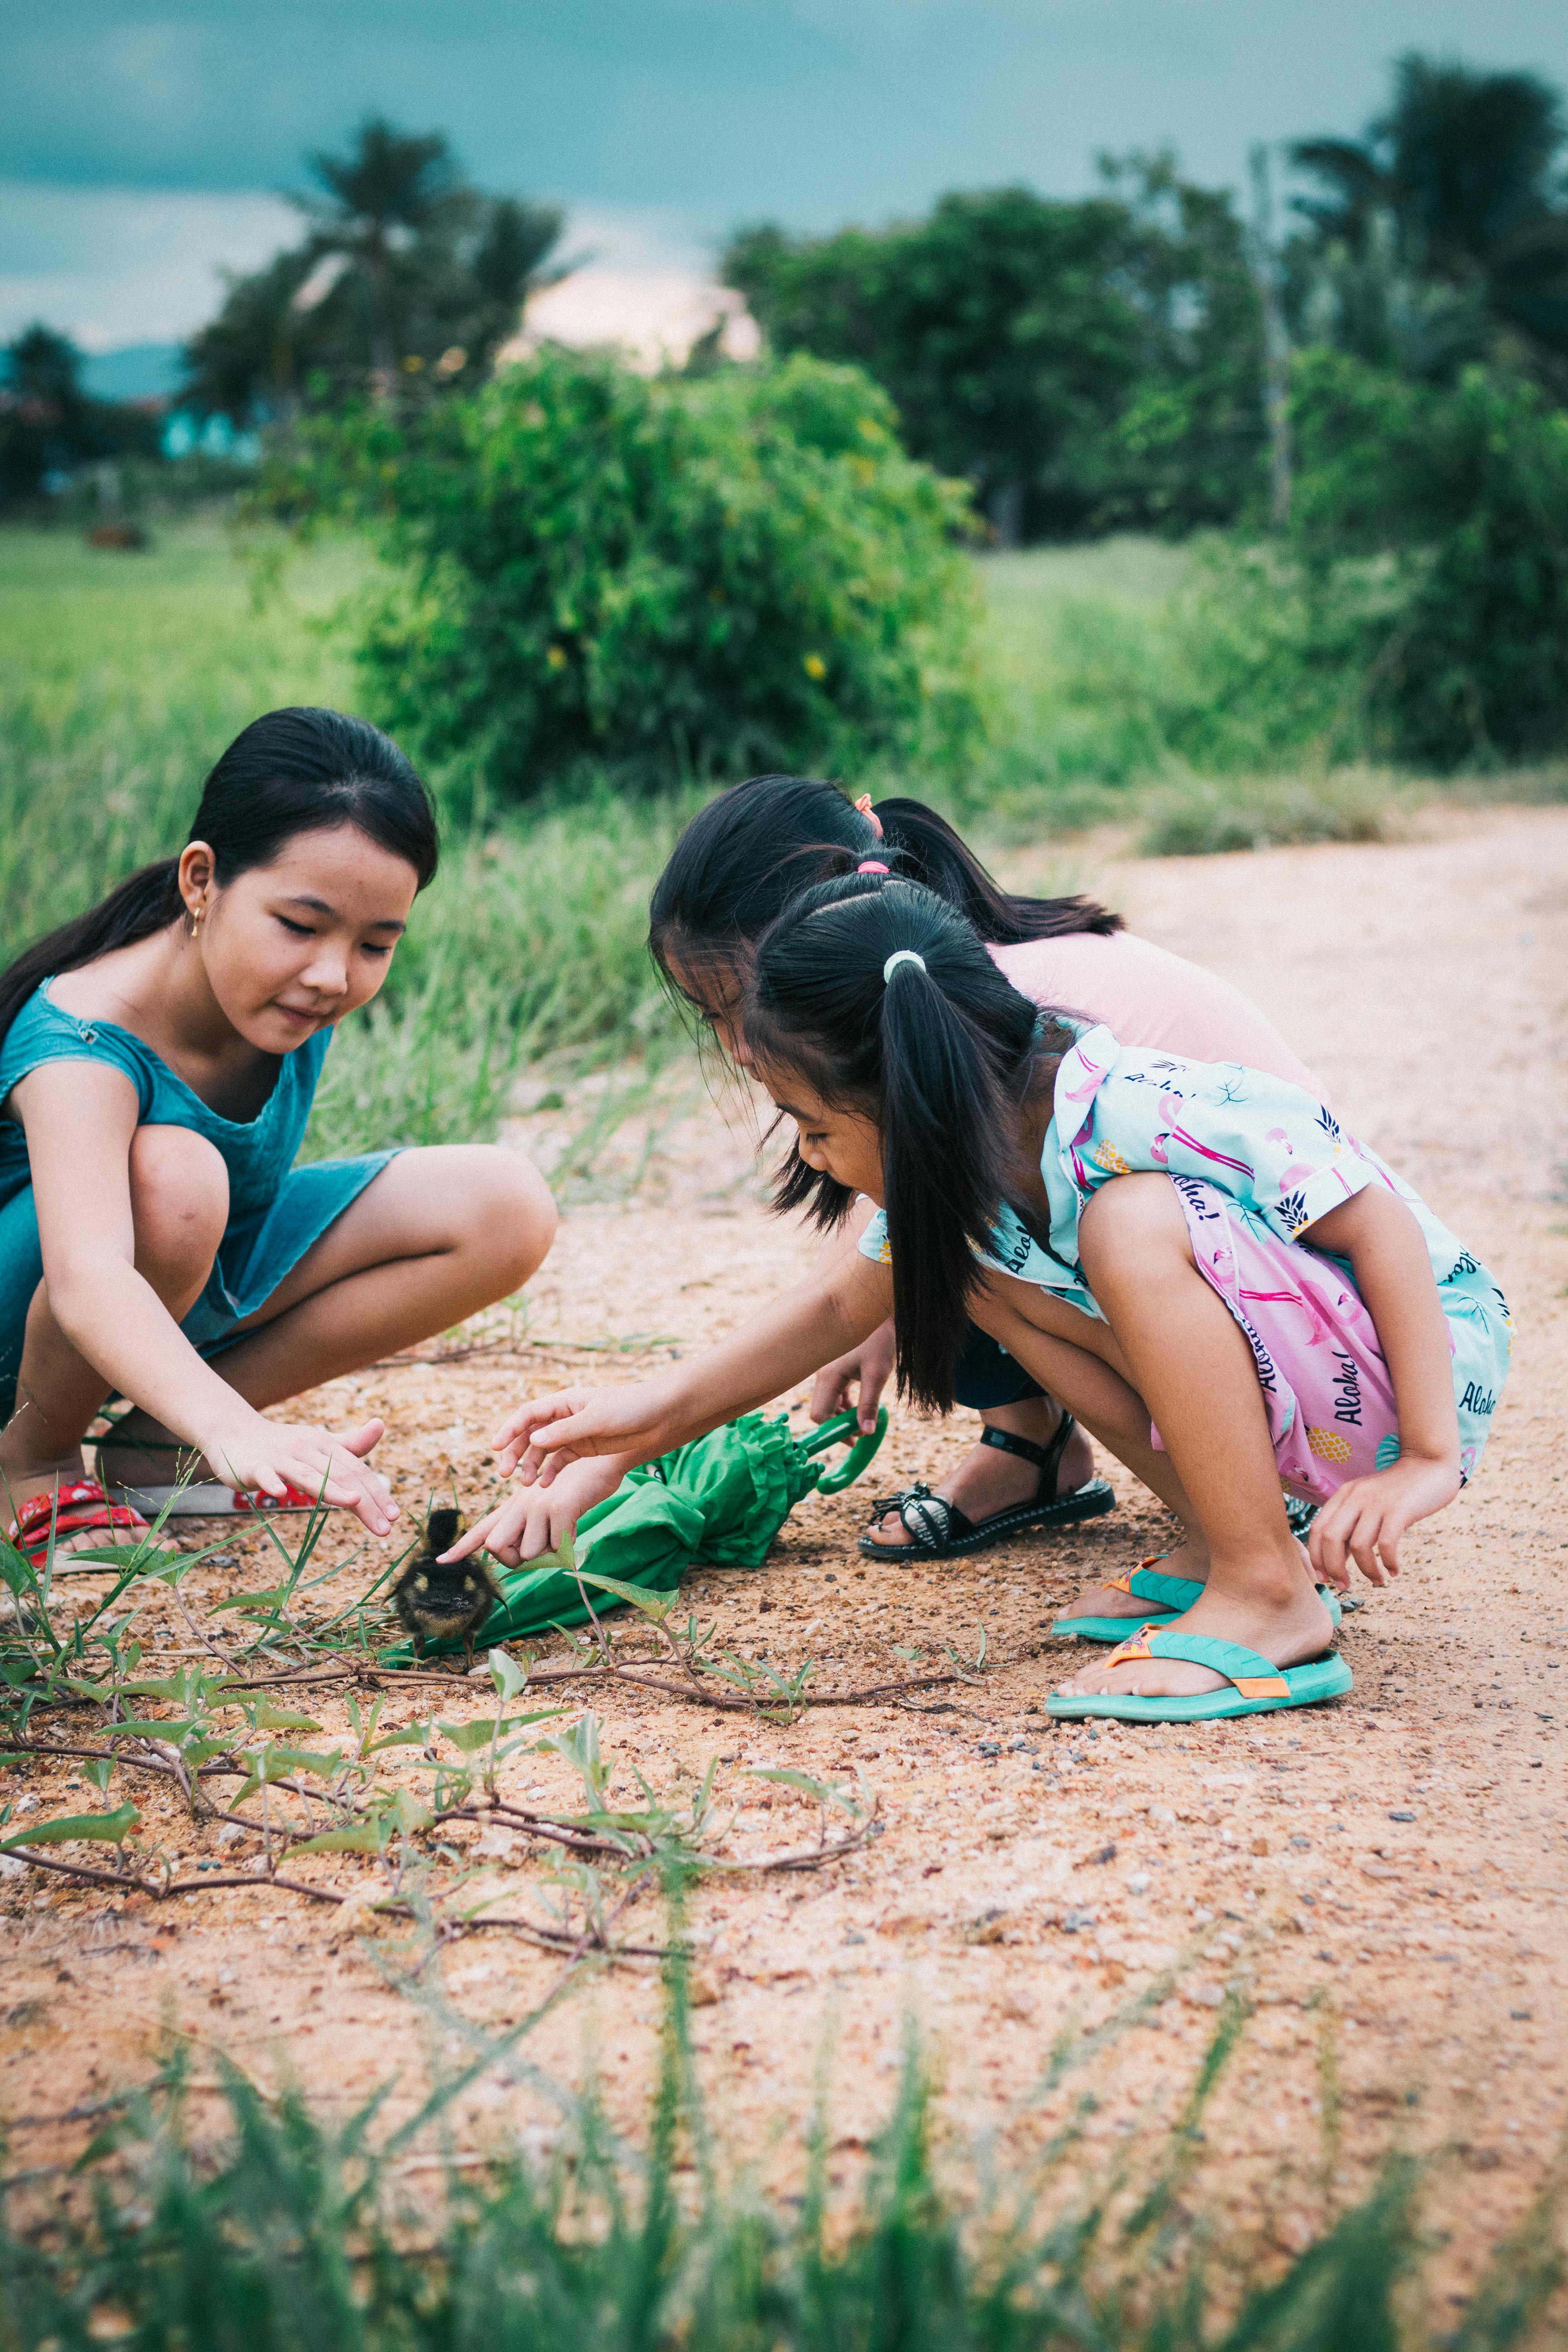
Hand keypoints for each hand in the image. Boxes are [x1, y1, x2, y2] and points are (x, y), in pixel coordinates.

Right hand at [197, 1413, 395, 1537]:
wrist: (233, 1432)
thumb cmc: (283, 1444)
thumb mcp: (318, 1442)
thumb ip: (349, 1443)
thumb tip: (381, 1425)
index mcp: (324, 1445)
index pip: (357, 1470)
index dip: (377, 1492)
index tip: (395, 1516)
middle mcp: (306, 1448)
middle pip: (340, 1474)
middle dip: (365, 1501)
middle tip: (385, 1527)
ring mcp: (279, 1457)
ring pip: (307, 1474)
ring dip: (330, 1488)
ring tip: (353, 1501)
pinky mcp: (253, 1466)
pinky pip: (264, 1475)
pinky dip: (272, 1482)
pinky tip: (281, 1494)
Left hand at [440, 1455, 625, 1568]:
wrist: (602, 1463)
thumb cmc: (578, 1489)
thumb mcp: (548, 1507)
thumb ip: (533, 1529)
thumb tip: (524, 1557)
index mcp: (516, 1505)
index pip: (484, 1529)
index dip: (462, 1547)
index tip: (442, 1561)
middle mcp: (520, 1504)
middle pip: (496, 1547)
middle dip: (513, 1560)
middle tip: (537, 1552)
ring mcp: (537, 1505)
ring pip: (529, 1554)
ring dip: (550, 1553)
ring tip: (563, 1531)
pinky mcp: (558, 1508)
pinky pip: (556, 1548)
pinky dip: (568, 1546)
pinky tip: (574, 1526)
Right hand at [491, 1380, 678, 1484]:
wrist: (662, 1417)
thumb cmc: (631, 1409)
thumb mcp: (597, 1419)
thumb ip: (565, 1431)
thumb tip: (533, 1440)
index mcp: (565, 1401)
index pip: (528, 1414)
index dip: (509, 1430)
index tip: (494, 1448)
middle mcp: (565, 1416)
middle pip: (531, 1434)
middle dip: (515, 1452)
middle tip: (505, 1474)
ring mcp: (575, 1433)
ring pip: (543, 1450)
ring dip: (532, 1465)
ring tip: (527, 1484)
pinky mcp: (586, 1448)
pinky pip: (561, 1461)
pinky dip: (551, 1472)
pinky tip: (545, 1484)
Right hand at [809, 1316, 895, 1429]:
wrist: (881, 1314)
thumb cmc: (880, 1340)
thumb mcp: (877, 1374)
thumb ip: (869, 1404)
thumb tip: (865, 1432)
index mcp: (828, 1376)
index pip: (819, 1414)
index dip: (834, 1431)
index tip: (855, 1438)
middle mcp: (823, 1374)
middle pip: (822, 1410)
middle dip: (840, 1424)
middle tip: (864, 1431)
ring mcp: (829, 1371)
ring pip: (830, 1403)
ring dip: (845, 1415)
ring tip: (867, 1418)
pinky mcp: (837, 1368)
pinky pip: (836, 1393)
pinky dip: (847, 1403)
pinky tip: (863, 1405)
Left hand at [1307, 1455, 1459, 1587]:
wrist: (1429, 1464)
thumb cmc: (1397, 1491)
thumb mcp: (1367, 1502)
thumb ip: (1351, 1524)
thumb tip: (1337, 1560)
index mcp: (1343, 1495)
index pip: (1317, 1529)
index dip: (1316, 1557)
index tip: (1324, 1578)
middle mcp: (1356, 1497)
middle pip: (1331, 1538)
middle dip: (1334, 1568)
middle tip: (1345, 1586)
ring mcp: (1377, 1503)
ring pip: (1359, 1546)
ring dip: (1366, 1570)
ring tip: (1377, 1580)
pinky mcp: (1400, 1510)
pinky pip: (1387, 1544)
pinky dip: (1389, 1562)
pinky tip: (1394, 1570)